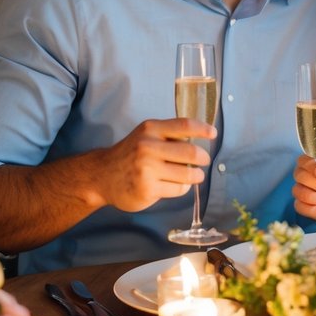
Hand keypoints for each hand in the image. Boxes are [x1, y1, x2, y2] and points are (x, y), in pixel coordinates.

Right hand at [91, 118, 215, 213]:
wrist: (102, 176)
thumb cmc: (130, 154)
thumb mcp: (145, 135)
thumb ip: (169, 134)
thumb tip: (202, 137)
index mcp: (150, 129)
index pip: (184, 125)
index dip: (202, 129)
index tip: (213, 134)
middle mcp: (148, 147)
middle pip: (191, 152)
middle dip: (203, 158)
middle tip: (203, 161)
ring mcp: (147, 170)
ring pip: (187, 174)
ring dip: (196, 176)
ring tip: (193, 175)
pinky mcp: (148, 189)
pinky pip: (178, 189)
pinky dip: (182, 187)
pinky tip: (174, 184)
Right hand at [292, 143, 315, 223]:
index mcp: (315, 162)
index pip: (303, 160)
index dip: (311, 166)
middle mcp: (306, 175)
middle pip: (298, 175)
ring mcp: (303, 190)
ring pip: (298, 191)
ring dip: (315, 196)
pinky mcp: (303, 206)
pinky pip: (299, 206)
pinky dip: (313, 207)